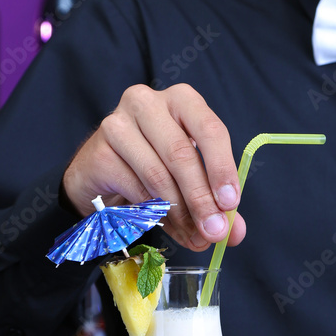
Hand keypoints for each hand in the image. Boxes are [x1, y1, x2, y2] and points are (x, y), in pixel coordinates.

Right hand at [62, 84, 244, 251]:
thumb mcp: (189, 174)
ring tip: (194, 236)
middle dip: (201, 198)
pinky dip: (153, 214)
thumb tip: (235, 230)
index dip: (222, 168)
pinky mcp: (99, 152)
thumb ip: (214, 198)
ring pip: (158, 175)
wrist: (100, 171)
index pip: (209, 129)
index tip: (230, 202)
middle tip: (214, 230)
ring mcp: (118, 124)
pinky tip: (162, 225)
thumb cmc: (152, 164)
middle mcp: (148, 103)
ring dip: (180, 213)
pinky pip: (134, 189)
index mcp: (181, 99)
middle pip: (182, 153)